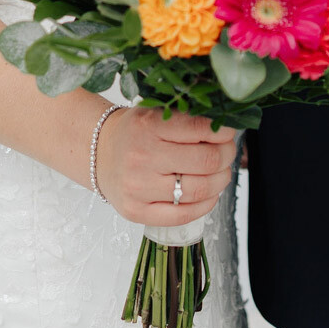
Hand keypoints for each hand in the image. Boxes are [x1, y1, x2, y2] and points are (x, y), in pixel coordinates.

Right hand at [94, 105, 236, 225]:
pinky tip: (209, 194)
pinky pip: (183, 215)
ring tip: (220, 173)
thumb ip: (187, 117)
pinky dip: (205, 205)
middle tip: (227, 152)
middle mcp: (142, 157)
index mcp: (148, 125)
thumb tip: (225, 127)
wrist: (99, 153)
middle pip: (206, 161)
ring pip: (199, 190)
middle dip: (226, 156)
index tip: (229, 132)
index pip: (199, 129)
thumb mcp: (156, 112)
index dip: (223, 132)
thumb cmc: (134, 132)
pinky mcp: (137, 212)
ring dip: (220, 181)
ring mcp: (138, 188)